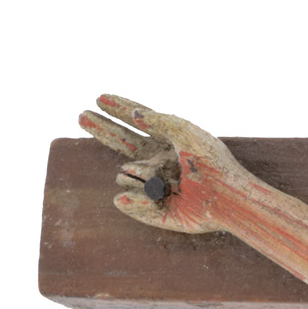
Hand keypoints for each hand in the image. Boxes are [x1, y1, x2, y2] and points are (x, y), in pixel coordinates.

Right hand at [79, 95, 244, 235]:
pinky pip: (126, 200)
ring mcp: (156, 186)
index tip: (100, 98)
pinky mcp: (154, 210)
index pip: (140, 123)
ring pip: (124, 174)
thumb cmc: (212, 164)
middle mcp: (161, 163)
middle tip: (81, 115)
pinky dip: (136, 199)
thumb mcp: (188, 133)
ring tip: (172, 183)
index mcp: (170, 144)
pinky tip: (157, 197)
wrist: (227, 199)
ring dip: (140, 175)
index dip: (120, 110)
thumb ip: (161, 120)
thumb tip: (137, 114)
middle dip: (103, 129)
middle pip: (124, 144)